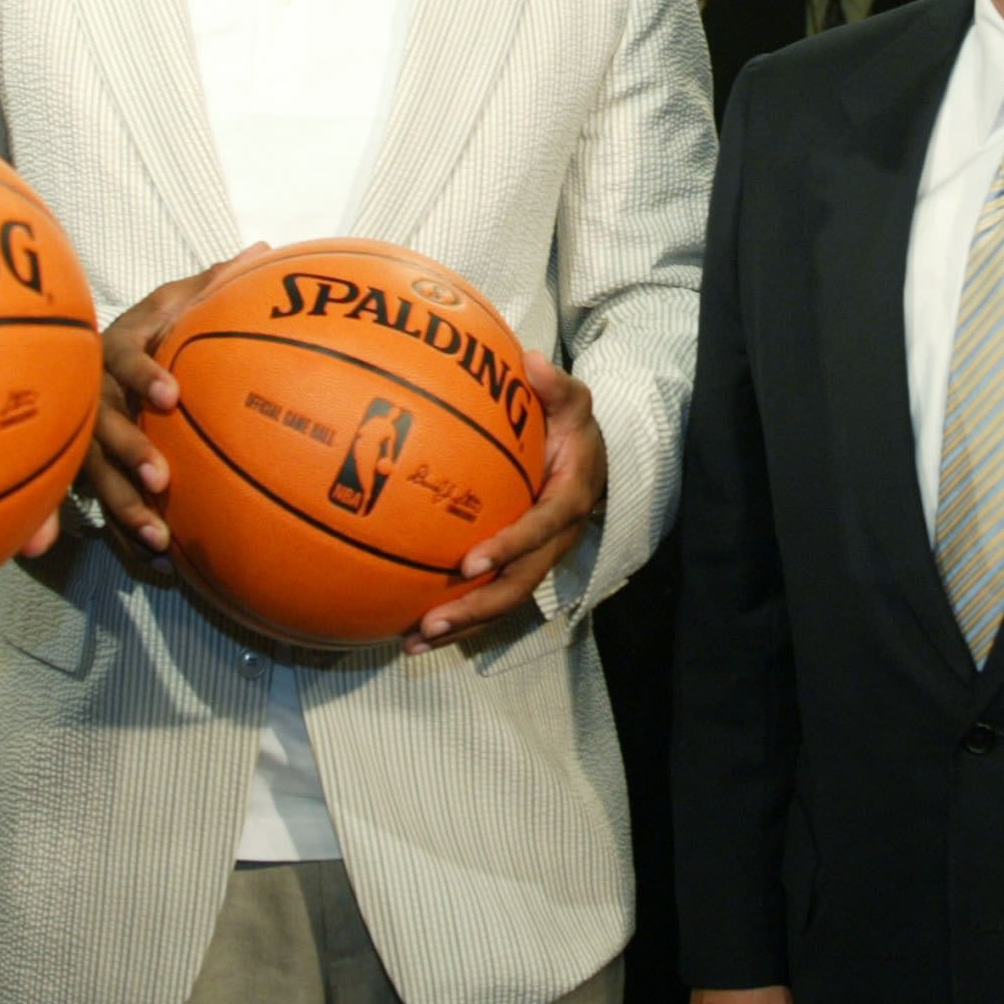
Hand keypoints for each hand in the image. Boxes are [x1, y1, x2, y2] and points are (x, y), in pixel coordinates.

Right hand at [88, 246, 271, 564]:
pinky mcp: (78, 472)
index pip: (123, 361)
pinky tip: (149, 565)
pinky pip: (93, 508)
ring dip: (122, 508)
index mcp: (113, 351)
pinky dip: (116, 539)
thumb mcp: (172, 300)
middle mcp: (89, 396)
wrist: (81, 357)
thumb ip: (211, 282)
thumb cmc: (147, 328)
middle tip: (162, 478)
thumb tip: (264, 250)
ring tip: (159, 539)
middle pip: (99, 428)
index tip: (172, 394)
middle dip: (127, 455)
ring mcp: (78, 437)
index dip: (143, 376)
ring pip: (92, 477)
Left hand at [406, 350, 607, 651]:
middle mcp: (556, 539)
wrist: (592, 458)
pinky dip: (459, 614)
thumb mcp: (573, 400)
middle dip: (476, 608)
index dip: (510, 547)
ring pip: (504, 601)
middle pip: (519, 584)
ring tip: (412, 641)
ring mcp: (539, 558)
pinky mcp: (521, 565)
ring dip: (462, 625)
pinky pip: (492, 595)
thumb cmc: (571, 426)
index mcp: (569, 499)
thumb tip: (531, 362)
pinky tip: (412, 626)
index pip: (542, 528)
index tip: (470, 563)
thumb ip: (556, 385)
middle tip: (431, 622)